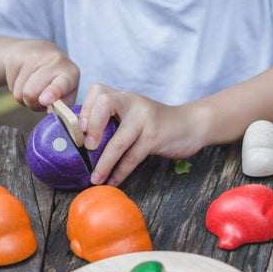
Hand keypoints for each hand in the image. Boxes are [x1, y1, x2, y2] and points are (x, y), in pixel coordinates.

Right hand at [2, 39, 79, 109]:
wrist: (38, 50)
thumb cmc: (57, 79)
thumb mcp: (67, 91)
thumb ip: (63, 103)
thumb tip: (51, 111)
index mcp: (70, 72)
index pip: (61, 84)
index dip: (53, 92)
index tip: (44, 100)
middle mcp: (54, 61)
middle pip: (31, 93)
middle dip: (32, 103)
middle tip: (39, 99)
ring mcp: (34, 56)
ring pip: (19, 92)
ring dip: (23, 96)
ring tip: (33, 86)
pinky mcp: (16, 57)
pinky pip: (11, 85)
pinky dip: (16, 87)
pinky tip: (24, 77)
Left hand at [80, 84, 208, 185]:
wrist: (192, 124)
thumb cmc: (157, 123)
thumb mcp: (135, 114)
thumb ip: (114, 120)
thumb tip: (82, 142)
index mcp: (125, 97)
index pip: (98, 91)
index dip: (85, 109)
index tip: (79, 130)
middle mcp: (134, 103)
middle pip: (104, 103)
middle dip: (91, 126)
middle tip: (86, 147)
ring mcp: (145, 119)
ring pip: (118, 141)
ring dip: (103, 163)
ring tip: (95, 179)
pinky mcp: (155, 137)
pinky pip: (132, 157)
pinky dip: (120, 172)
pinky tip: (114, 180)